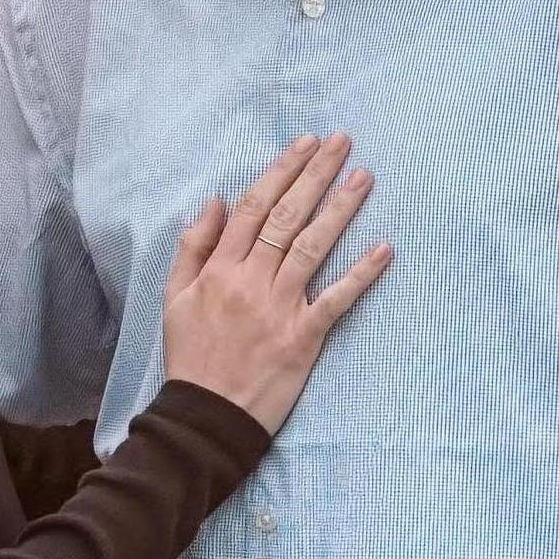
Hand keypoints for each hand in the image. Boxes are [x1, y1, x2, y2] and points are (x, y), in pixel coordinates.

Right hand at [161, 133, 392, 435]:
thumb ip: (192, 247)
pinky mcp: (303, 338)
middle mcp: (250, 281)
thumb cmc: (191, 356)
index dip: (281, 171)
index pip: (253, 207)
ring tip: (364, 177)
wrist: (205, 416)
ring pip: (312, 247)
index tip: (305, 143)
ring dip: (340, 208)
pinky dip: (361, 275)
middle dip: (315, 174)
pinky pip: (336, 300)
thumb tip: (215, 200)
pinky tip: (384, 249)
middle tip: (342, 142)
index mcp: (219, 269)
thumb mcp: (174, 298)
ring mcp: (279, 308)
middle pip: (286, 216)